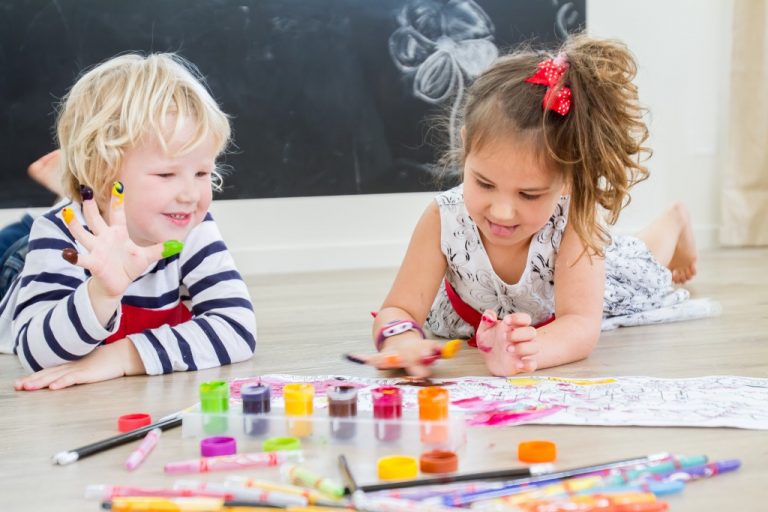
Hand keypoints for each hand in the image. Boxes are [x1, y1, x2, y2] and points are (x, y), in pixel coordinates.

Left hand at [13, 338, 144, 390]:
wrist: (121, 356)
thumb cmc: (105, 362)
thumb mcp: (86, 366)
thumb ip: (74, 371)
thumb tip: (63, 379)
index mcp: (69, 365)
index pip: (47, 371)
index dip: (33, 376)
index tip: (19, 383)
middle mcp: (70, 366)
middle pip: (47, 373)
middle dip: (32, 380)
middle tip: (18, 386)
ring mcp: (78, 369)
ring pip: (56, 376)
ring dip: (41, 382)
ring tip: (28, 387)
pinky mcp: (88, 373)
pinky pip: (73, 378)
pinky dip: (63, 382)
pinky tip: (54, 387)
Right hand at [62, 183, 181, 323]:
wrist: (116, 285)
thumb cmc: (128, 267)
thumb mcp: (146, 257)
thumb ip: (160, 249)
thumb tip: (178, 244)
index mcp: (118, 233)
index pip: (118, 213)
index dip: (118, 199)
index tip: (118, 184)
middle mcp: (104, 238)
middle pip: (95, 218)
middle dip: (90, 205)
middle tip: (85, 189)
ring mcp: (96, 249)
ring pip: (83, 234)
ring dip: (74, 224)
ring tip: (66, 212)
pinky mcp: (93, 263)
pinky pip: (81, 258)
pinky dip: (73, 256)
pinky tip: (66, 252)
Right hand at [351, 333, 442, 377]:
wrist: (397, 335)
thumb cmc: (416, 349)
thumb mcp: (429, 348)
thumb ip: (443, 350)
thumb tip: (457, 346)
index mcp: (421, 348)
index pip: (428, 347)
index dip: (431, 350)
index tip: (432, 354)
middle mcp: (407, 351)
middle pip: (412, 356)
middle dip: (413, 362)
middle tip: (419, 371)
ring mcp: (394, 354)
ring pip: (391, 358)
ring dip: (386, 361)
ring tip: (379, 363)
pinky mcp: (383, 357)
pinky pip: (373, 359)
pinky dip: (365, 359)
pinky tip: (355, 358)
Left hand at [476, 310, 538, 375]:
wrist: (489, 359)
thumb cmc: (489, 341)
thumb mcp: (484, 330)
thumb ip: (486, 321)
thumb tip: (489, 316)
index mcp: (514, 327)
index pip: (525, 318)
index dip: (518, 318)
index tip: (506, 320)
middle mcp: (522, 338)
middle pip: (531, 332)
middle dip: (519, 334)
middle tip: (504, 337)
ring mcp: (523, 351)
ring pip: (535, 347)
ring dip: (523, 348)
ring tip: (508, 349)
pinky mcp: (522, 365)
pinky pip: (532, 364)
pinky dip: (528, 364)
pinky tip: (517, 364)